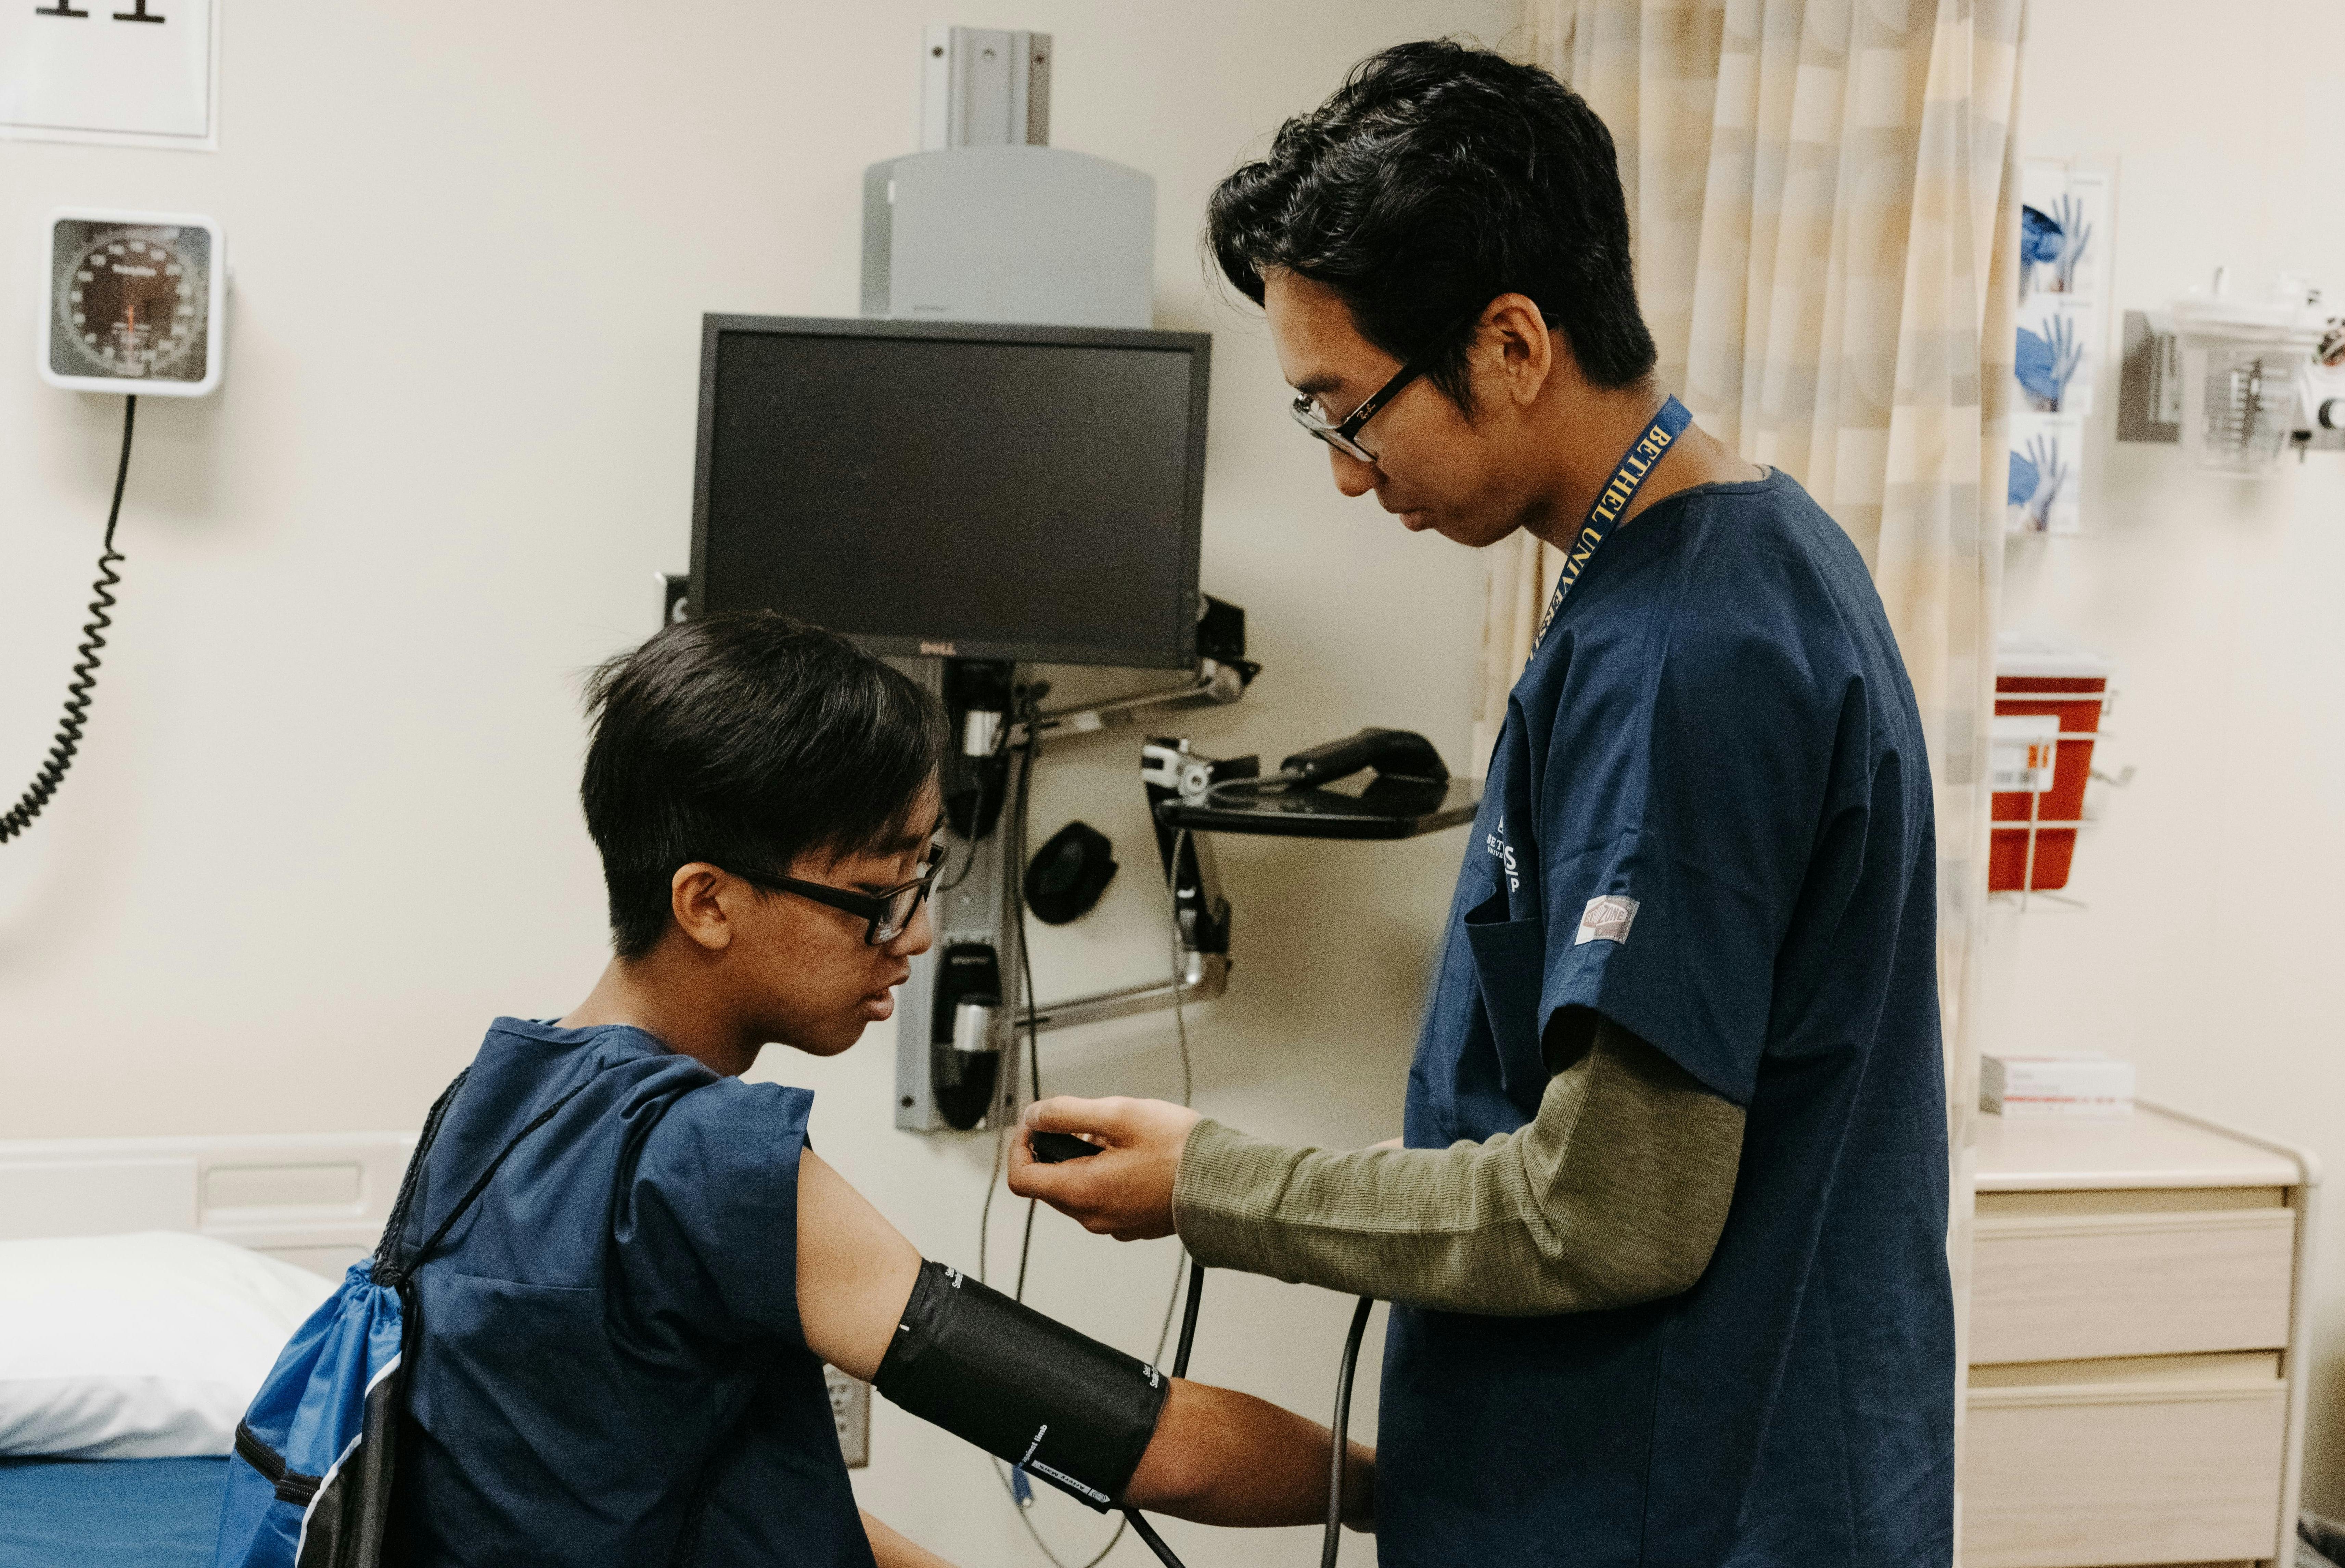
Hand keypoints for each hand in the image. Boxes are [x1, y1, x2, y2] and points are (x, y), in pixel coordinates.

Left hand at [1006, 1096, 1201, 1240]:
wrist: (1225, 1182)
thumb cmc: (1179, 1150)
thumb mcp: (1118, 1115)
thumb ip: (1068, 1113)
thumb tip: (1034, 1116)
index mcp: (1081, 1191)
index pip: (1021, 1178)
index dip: (1019, 1146)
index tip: (1036, 1125)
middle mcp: (1092, 1216)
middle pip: (1048, 1184)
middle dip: (1057, 1149)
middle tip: (1087, 1124)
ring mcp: (1114, 1224)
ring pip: (1076, 1191)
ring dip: (1082, 1161)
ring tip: (1117, 1137)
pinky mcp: (1133, 1224)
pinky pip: (1102, 1199)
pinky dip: (1104, 1176)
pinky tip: (1132, 1155)